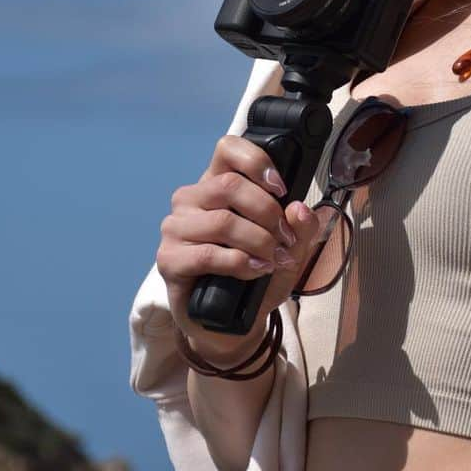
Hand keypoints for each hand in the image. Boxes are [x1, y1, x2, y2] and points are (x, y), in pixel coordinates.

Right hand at [156, 135, 328, 366]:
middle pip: (229, 184)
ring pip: (223, 221)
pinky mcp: (169, 259)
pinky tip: (256, 271)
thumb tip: (299, 210)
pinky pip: (207, 254)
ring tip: (274, 259)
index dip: (256, 161)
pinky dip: (239, 263)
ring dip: (258, 241)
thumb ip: (301, 228)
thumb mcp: (290, 250)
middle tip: (285, 238)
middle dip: (267, 212)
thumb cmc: (256, 273)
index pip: (228, 148)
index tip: (280, 187)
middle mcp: (191, 199)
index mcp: (218, 184)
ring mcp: (175, 227)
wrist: (232, 322)